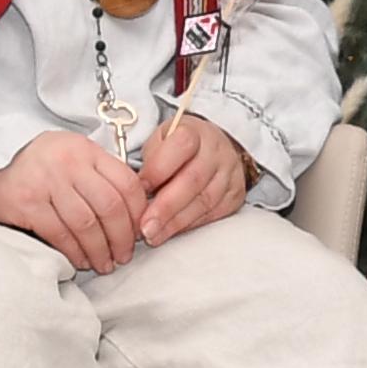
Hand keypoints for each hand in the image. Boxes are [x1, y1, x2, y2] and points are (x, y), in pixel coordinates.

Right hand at [0, 133, 150, 272]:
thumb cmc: (39, 167)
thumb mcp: (74, 159)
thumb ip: (102, 177)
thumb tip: (137, 214)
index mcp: (86, 150)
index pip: (126, 183)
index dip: (138, 214)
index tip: (139, 233)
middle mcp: (68, 162)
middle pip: (110, 206)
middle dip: (122, 237)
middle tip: (123, 256)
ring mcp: (46, 181)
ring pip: (86, 224)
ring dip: (99, 250)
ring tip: (104, 264)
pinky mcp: (26, 202)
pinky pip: (59, 234)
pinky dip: (74, 252)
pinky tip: (80, 261)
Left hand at [134, 117, 254, 246]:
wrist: (213, 148)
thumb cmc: (179, 147)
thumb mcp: (160, 140)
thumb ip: (149, 160)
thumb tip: (132, 191)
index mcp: (195, 132)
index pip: (180, 147)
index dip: (158, 170)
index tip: (139, 189)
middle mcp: (216, 151)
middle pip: (192, 180)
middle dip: (165, 208)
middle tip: (145, 226)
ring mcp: (229, 174)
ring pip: (204, 202)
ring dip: (175, 222)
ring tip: (154, 235)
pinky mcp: (234, 195)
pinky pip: (213, 214)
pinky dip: (189, 225)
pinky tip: (172, 231)